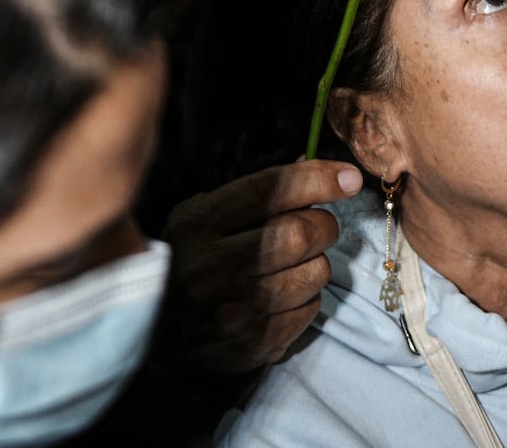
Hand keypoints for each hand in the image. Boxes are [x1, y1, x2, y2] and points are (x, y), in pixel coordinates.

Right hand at [159, 159, 362, 374]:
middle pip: (301, 233)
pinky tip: (282, 298)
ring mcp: (233, 309)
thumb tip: (312, 163)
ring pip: (315, 272)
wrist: (157, 338)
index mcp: (198, 225)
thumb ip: (256, 193)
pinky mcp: (253, 342)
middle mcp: (211, 267)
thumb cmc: (191, 263)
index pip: (270, 191)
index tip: (350, 178)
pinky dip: (307, 299)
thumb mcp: (205, 218)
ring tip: (291, 267)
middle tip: (317, 228)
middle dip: (323, 226)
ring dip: (316, 265)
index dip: (318, 179)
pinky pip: (311, 308)